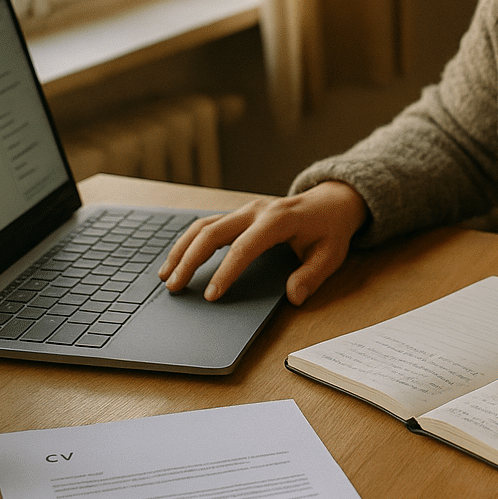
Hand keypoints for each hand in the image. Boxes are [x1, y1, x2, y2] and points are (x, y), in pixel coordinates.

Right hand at [158, 181, 367, 305]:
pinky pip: (208, 224)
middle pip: (212, 232)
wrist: (331, 201)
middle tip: (174, 287)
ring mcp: (245, 210)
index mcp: (277, 220)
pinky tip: (178, 259)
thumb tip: (293, 296)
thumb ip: (312, 275)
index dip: (225, 272)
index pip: (243, 248)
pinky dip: (189, 241)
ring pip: (204, 225)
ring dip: (182, 249)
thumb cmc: (330, 229)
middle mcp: (255, 211)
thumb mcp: (331, 254)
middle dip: (190, 260)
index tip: (210, 296)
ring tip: (166, 275)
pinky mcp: (240, 214)